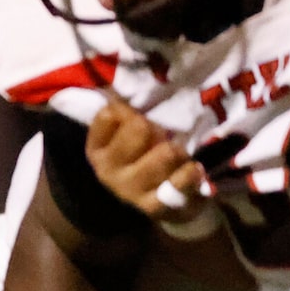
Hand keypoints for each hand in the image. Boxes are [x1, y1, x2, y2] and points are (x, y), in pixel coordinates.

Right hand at [85, 99, 209, 225]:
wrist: (162, 203)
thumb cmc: (144, 157)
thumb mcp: (126, 133)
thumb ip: (121, 110)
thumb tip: (119, 84)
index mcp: (97, 150)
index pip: (109, 114)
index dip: (128, 110)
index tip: (134, 118)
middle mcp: (107, 171)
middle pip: (140, 128)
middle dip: (156, 128)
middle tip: (160, 138)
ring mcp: (131, 190)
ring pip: (165, 153)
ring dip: (177, 150)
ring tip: (177, 156)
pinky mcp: (157, 206)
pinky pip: (180, 181)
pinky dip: (190, 172)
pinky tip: (192, 169)